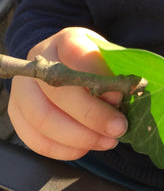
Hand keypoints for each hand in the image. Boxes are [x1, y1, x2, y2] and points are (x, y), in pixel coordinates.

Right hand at [8, 27, 127, 159]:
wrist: (65, 66)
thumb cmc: (93, 65)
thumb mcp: (108, 59)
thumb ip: (114, 74)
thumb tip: (116, 98)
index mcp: (65, 41)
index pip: (78, 54)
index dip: (98, 78)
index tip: (119, 96)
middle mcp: (38, 62)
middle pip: (58, 92)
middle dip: (92, 115)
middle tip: (118, 128)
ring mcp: (22, 87)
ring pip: (43, 119)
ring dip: (80, 137)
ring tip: (106, 141)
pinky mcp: (17, 113)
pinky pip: (36, 139)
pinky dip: (63, 149)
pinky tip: (85, 148)